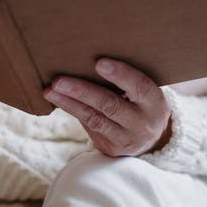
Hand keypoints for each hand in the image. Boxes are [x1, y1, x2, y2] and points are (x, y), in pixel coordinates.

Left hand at [44, 58, 171, 156]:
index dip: (120, 74)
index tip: (99, 63)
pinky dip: (74, 111)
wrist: (151, 140)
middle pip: (110, 105)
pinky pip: (89, 127)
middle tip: (59, 80)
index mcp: (156, 104)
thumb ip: (129, 80)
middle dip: (81, 91)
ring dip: (69, 103)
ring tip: (50, 91)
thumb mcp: (146, 93)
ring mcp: (127, 139)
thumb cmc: (143, 103)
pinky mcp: (111, 148)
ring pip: (94, 119)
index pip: (140, 86)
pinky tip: (60, 101)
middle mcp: (143, 124)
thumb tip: (92, 57)